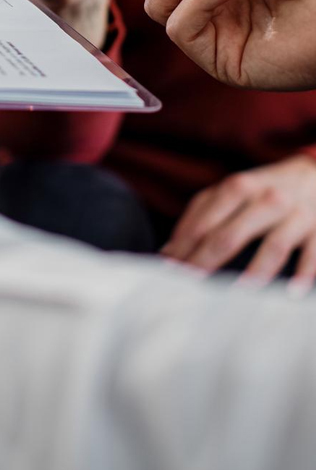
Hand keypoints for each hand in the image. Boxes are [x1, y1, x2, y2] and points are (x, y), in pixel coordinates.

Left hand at [163, 156, 315, 291]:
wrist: (312, 174)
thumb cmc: (262, 188)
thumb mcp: (230, 190)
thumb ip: (200, 214)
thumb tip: (169, 251)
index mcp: (238, 187)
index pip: (204, 223)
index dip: (184, 249)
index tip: (168, 272)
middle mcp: (266, 199)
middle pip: (230, 235)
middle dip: (207, 262)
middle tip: (190, 288)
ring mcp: (296, 214)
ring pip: (273, 246)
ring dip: (255, 272)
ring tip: (237, 295)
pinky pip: (313, 255)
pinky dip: (304, 274)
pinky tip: (291, 294)